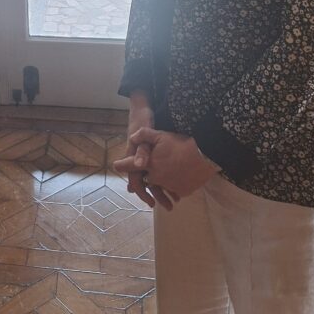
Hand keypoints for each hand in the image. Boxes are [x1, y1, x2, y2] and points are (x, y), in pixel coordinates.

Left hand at [115, 127, 219, 199]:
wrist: (204, 155)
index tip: (115, 165)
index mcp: (149, 164)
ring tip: (162, 185)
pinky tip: (177, 182)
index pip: (131, 165)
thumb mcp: (161, 135)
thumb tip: (132, 137)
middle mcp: (156, 177)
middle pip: (146, 179)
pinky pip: (174, 190)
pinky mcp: (182, 191)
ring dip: (160, 185)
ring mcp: (169, 186)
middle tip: (142, 179)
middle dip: (143, 179)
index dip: (122, 165)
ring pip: (160, 186)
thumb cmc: (181, 143)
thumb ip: (144, 135)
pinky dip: (173, 187)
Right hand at [116, 93, 175, 210]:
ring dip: (164, 188)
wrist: (144, 107)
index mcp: (134, 157)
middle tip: (170, 206)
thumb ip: (142, 150)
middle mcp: (140, 159)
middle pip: (147, 182)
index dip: (142, 193)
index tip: (151, 203)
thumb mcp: (142, 132)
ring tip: (176, 199)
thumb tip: (140, 165)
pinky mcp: (156, 153)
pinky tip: (179, 183)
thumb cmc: (142, 119)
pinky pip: (161, 169)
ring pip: (155, 177)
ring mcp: (148, 157)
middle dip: (157, 194)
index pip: (136, 180)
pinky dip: (169, 178)